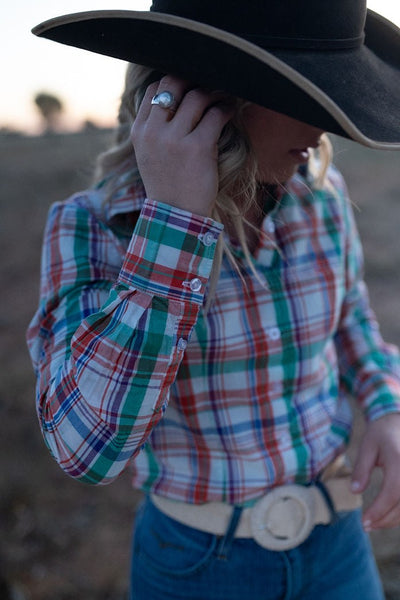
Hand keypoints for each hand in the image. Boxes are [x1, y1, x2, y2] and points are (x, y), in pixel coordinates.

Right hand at [131, 75, 234, 216]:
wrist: (175, 216)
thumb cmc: (168, 185)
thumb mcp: (149, 155)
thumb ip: (154, 128)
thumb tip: (170, 99)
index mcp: (140, 132)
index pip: (154, 90)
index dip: (174, 84)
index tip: (189, 88)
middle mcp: (154, 132)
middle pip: (174, 84)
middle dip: (193, 81)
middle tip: (208, 86)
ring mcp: (175, 139)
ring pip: (197, 96)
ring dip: (213, 94)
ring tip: (222, 99)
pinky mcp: (198, 147)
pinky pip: (215, 115)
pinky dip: (225, 110)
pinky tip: (228, 113)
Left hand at [351, 412, 399, 530]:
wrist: (399, 423)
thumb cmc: (382, 434)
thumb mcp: (367, 445)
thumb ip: (361, 468)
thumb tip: (354, 491)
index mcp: (399, 460)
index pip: (392, 492)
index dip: (379, 510)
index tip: (364, 521)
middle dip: (384, 519)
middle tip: (366, 526)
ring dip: (393, 520)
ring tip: (373, 523)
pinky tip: (386, 516)